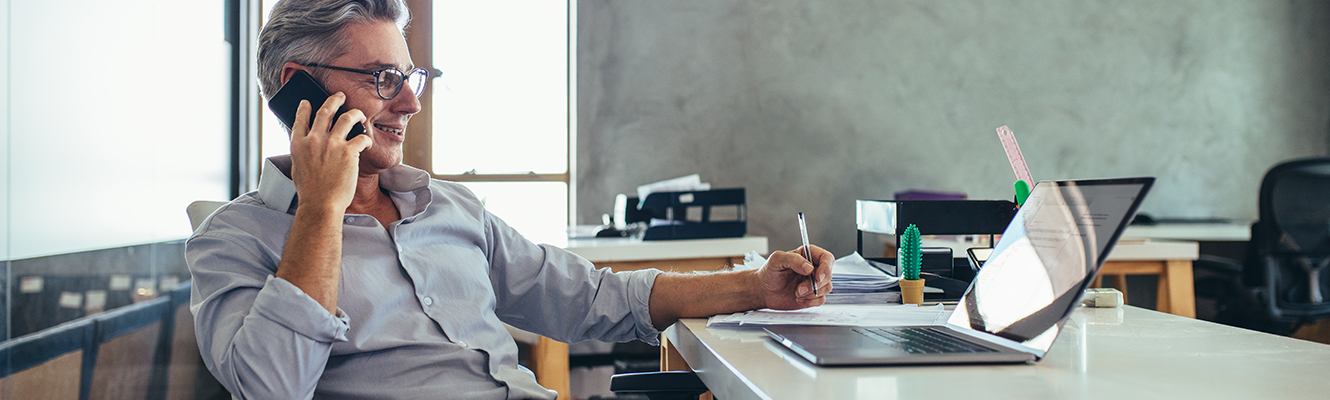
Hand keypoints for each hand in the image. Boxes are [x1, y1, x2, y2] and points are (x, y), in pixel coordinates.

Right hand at [288, 93, 371, 212]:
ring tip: (360, 114)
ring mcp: (332, 144)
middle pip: (325, 111)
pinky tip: (368, 144)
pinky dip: (366, 139)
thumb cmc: (310, 192)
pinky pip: (361, 137)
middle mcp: (314, 139)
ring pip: (347, 117)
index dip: (304, 108)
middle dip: (334, 100)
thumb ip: (302, 152)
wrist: (321, 204)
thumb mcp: (298, 167)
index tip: (308, 102)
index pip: (300, 118)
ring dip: (355, 113)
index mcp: (299, 144)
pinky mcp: (349, 152)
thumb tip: (307, 145)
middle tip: (340, 96)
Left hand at [756, 245, 833, 309]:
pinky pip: (821, 300)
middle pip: (828, 275)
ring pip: (826, 288)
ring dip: (812, 293)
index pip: (826, 258)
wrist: (763, 291)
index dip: (826, 268)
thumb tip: (809, 267)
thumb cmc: (769, 272)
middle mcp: (814, 268)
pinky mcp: (812, 296)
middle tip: (799, 289)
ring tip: (796, 293)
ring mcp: (814, 282)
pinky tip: (798, 299)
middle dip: (815, 284)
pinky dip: (810, 301)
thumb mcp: (776, 260)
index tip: (817, 277)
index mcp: (808, 255)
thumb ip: (793, 259)